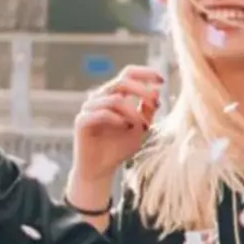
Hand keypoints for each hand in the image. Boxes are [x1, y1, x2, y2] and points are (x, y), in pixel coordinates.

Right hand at [72, 65, 161, 185]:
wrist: (101, 169)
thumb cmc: (120, 147)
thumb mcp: (141, 127)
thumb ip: (148, 110)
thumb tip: (156, 91)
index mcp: (114, 95)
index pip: (128, 74)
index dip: (145, 73)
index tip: (162, 80)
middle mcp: (100, 98)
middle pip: (122, 81)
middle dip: (142, 91)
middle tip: (155, 105)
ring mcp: (89, 108)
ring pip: (115, 99)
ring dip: (133, 111)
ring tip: (142, 126)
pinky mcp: (81, 121)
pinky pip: (101, 113)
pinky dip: (117, 118)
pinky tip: (125, 126)